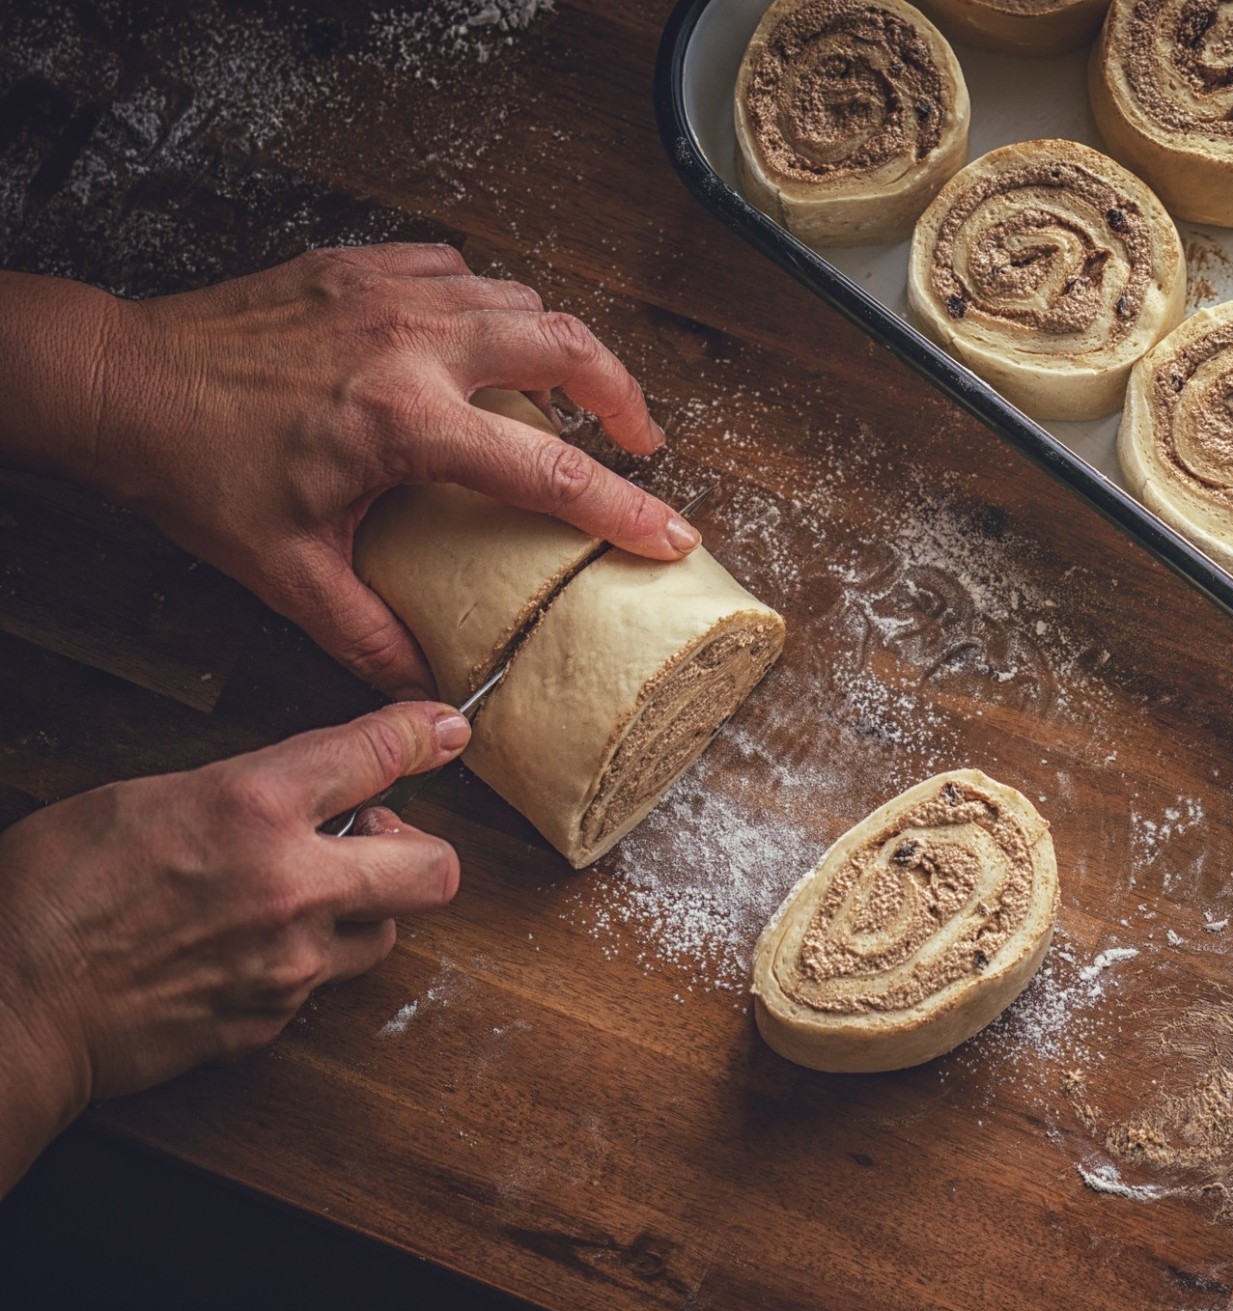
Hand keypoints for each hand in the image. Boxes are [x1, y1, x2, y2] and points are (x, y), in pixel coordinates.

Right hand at [0, 702, 468, 1190]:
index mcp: (250, 807)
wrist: (11, 1006)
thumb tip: (296, 787)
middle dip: (419, 849)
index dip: (422, 734)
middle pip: (436, 869)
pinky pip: (322, 985)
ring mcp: (289, 963)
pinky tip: (248, 950)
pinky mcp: (272, 1020)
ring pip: (387, 934)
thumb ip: (240, 791)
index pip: (376, 753)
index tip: (443, 731)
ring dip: (362, 912)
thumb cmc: (50, 893)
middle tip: (370, 839)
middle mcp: (291, 885)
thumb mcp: (141, 799)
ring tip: (302, 898)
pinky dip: (302, 964)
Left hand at [4, 246, 693, 696]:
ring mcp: (389, 293)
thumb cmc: (198, 472)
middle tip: (640, 437)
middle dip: (623, 392)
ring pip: (520, 298)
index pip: (547, 469)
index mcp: (406, 424)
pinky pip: (459, 269)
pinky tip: (481, 340)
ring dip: (559, 345)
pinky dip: (489, 304)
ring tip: (569, 390)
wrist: (121, 383)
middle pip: (566, 344)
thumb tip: (425, 683)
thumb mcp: (286, 571)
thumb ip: (366, 632)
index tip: (672, 533)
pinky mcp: (360, 266)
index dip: (624, 509)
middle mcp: (413, 344)